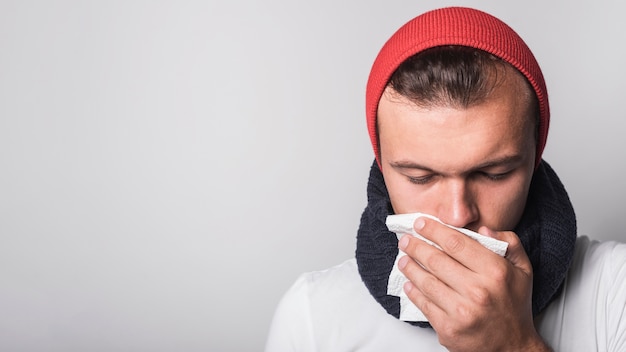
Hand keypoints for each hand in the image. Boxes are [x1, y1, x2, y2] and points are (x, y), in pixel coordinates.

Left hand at [397, 217, 550, 351]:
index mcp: (495, 272)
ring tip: (403, 259)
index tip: (421, 223)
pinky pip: (424, 304)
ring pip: (426, 282)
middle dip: (416, 246)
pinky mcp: (448, 329)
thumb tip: (483, 228)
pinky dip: (413, 291)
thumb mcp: (523, 270)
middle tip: (405, 240)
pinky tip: (409, 283)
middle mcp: (478, 291)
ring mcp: (461, 311)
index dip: (434, 230)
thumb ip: (509, 242)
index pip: (456, 243)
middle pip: (436, 260)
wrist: (512, 347)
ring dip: (410, 267)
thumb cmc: (514, 306)